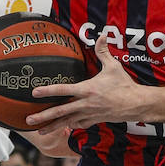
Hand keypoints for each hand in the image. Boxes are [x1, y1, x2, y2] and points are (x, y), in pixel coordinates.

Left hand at [25, 35, 140, 131]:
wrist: (136, 104)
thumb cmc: (124, 85)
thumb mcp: (113, 67)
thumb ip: (103, 52)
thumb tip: (102, 35)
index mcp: (87, 89)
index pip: (63, 90)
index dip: (47, 91)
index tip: (34, 93)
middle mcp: (85, 104)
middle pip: (60, 111)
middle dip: (43, 116)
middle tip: (28, 120)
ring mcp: (89, 114)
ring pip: (66, 121)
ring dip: (52, 126)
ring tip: (39, 130)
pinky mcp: (94, 120)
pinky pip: (78, 124)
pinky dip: (70, 126)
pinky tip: (62, 127)